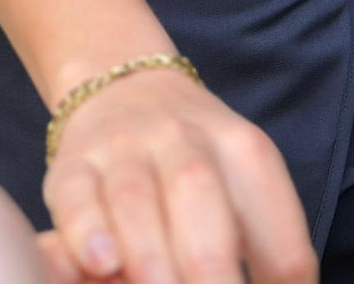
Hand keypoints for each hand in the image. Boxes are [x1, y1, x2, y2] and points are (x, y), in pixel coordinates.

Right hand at [41, 64, 318, 282]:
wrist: (125, 88)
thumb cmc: (199, 164)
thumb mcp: (244, 189)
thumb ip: (260, 253)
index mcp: (245, 152)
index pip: (272, 218)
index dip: (280, 281)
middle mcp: (185, 140)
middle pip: (198, 193)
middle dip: (210, 269)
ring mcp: (124, 148)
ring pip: (134, 197)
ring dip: (149, 257)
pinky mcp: (72, 164)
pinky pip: (76, 194)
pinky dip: (86, 230)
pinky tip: (100, 261)